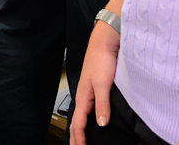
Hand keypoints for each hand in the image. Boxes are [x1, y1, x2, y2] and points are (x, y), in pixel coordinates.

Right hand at [69, 20, 121, 144]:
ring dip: (79, 130)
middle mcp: (83, 97)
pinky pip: (87, 109)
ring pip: (80, 116)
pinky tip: (91, 121)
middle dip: (75, 137)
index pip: (78, 124)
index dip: (79, 139)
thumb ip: (102, 105)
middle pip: (76, 122)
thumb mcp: (103, 84)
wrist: (104, 43)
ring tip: (80, 140)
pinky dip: (85, 120)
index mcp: (83, 98)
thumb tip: (101, 124)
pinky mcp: (94, 88)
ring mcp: (88, 92)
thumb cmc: (102, 61)